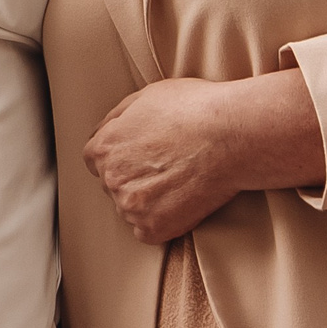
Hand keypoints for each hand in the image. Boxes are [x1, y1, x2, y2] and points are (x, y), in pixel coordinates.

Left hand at [81, 71, 326, 245]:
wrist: (230, 135)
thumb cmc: (194, 109)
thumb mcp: (147, 96)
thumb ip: (118, 117)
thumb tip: (108, 129)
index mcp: (105, 147)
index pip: (96, 159)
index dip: (121, 155)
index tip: (141, 155)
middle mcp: (112, 179)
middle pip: (113, 184)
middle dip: (134, 177)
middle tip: (166, 166)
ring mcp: (131, 206)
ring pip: (131, 209)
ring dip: (147, 200)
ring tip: (179, 180)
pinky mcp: (154, 228)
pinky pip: (148, 231)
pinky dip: (163, 220)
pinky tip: (183, 200)